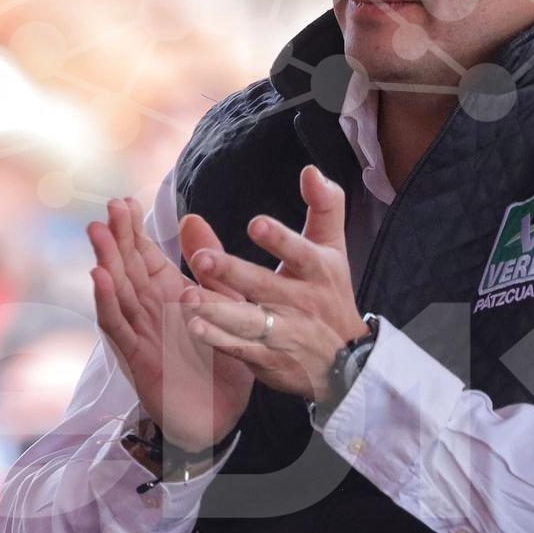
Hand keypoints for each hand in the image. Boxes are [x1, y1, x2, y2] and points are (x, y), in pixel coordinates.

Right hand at [87, 196, 254, 452]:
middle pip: (128, 269)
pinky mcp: (139, 359)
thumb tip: (192, 218)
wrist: (224, 417)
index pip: (146, 257)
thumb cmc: (222, 362)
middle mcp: (150, 312)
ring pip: (119, 292)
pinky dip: (107, 302)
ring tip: (97, 231)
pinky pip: (119, 327)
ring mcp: (141, 335)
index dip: (135, 231)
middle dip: (118, 237)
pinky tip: (98, 277)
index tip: (124, 201)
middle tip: (109, 206)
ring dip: (107, 262)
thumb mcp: (225, 304)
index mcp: (170, 297)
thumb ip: (210, 265)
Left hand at [180, 165, 366, 402]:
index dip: (281, 240)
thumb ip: (324, 206)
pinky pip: (239, 349)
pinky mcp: (267, 359)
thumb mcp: (332, 248)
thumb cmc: (330, 292)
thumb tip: (309, 170)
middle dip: (233, 272)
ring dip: (217, 310)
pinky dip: (216, 340)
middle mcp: (300, 302)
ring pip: (247, 321)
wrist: (346, 362)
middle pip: (264, 286)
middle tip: (201, 257)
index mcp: (317, 270)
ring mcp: (283, 334)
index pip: (300, 253)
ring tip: (187, 296)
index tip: (256, 224)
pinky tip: (192, 326)